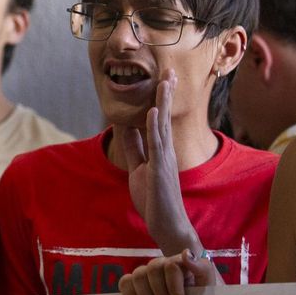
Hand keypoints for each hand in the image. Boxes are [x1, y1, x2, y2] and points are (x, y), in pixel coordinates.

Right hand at [118, 251, 213, 294]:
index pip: (170, 265)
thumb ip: (202, 268)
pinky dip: (131, 294)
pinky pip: (125, 282)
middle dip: (161, 293)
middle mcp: (161, 263)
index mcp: (179, 261)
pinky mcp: (135, 283)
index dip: (174, 286)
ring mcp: (146, 272)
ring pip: (138, 276)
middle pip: (152, 269)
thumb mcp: (208, 281)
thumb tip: (185, 253)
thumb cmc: (201, 291)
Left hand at [119, 71, 197, 255]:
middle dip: (166, 92)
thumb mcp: (139, 168)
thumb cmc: (154, 199)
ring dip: (163, 102)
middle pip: (164, 116)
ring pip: (162, 125)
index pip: (158, 119)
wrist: (166, 224)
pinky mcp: (160, 170)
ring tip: (165, 80)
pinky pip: (157, 145)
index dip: (159, 98)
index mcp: (160, 151)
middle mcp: (165, 151)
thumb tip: (126, 127)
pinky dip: (155, 127)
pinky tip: (153, 111)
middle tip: (169, 69)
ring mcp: (164, 159)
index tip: (163, 78)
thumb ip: (133, 148)